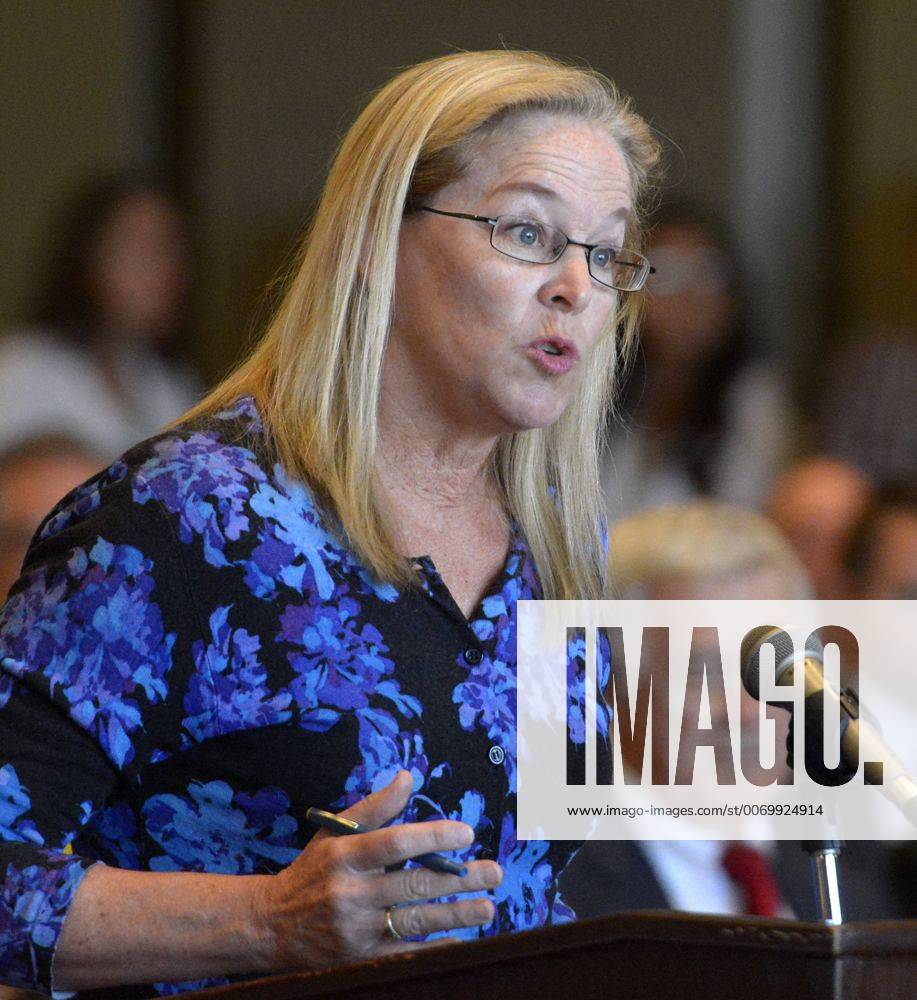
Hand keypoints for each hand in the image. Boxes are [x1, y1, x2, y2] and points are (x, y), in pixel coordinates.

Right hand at [252, 771, 502, 971]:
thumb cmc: (314, 870)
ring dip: (455, 915)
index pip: (395, 843)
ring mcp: (356, 928)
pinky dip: (433, 947)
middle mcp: (351, 892)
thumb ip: (375, 807)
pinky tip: (460, 941)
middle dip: (458, 879)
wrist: (271, 924)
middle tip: (494, 871)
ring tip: (487, 907)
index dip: (433, 836)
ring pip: (413, 921)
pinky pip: (404, 952)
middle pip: (412, 884)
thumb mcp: (335, 832)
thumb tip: (409, 777)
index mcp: (346, 856)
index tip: (466, 832)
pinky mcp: (360, 956)